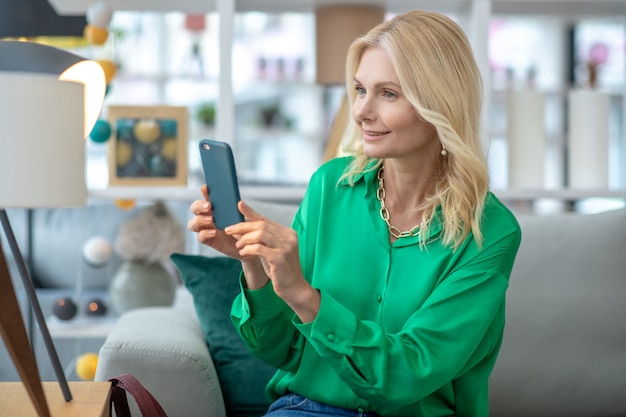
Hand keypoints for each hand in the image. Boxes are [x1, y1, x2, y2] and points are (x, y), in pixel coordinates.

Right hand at [187, 185, 242, 259]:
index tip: (205, 188)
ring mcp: (206, 228)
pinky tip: (214, 232)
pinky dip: (205, 233)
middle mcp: (208, 216)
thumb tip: (240, 202)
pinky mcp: (208, 240)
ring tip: (212, 220)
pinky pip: (200, 236)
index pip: (206, 197)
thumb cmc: (246, 229)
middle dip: (199, 206)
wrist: (248, 246)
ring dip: (200, 220)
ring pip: (193, 223)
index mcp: (216, 207)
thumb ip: (244, 210)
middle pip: (195, 208)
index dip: (204, 191)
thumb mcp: (248, 219)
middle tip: (209, 206)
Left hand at [225, 201, 319, 320]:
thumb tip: (241, 230)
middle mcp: (288, 237)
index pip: (266, 219)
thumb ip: (260, 240)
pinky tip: (243, 252)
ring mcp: (286, 247)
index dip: (251, 212)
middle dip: (242, 227)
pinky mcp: (280, 258)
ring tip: (238, 245)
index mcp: (287, 233)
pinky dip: (248, 249)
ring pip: (260, 234)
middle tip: (229, 230)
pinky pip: (259, 248)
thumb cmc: (281, 270)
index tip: (238, 205)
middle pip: (261, 225)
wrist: (294, 288)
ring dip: (244, 239)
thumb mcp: (270, 252)